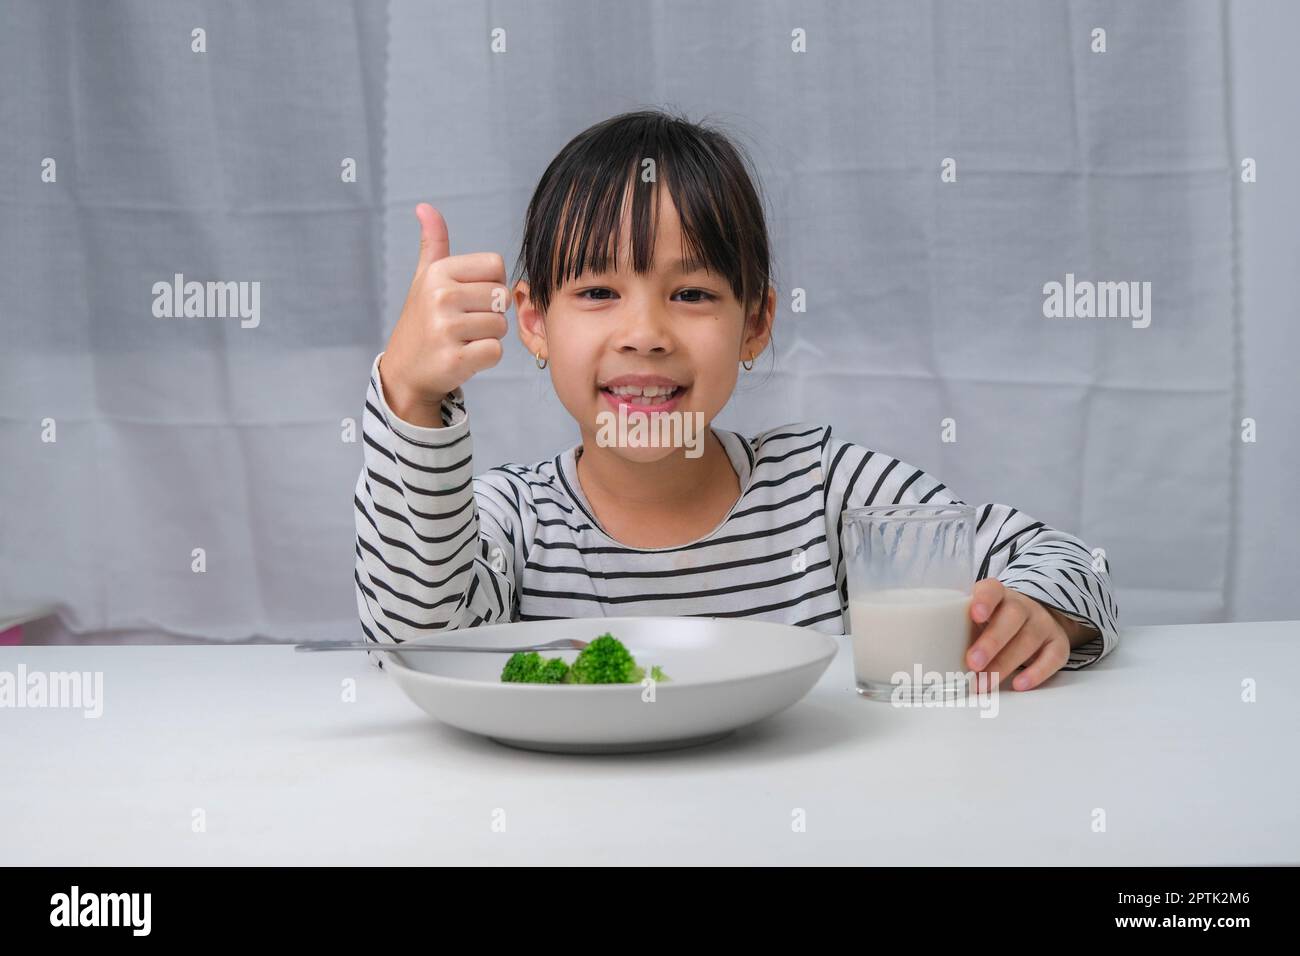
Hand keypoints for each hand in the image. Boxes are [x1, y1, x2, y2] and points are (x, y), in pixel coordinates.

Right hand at [379, 203, 509, 425]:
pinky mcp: (454, 359)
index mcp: (439, 272)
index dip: (490, 285)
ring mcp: (446, 329)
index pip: (496, 266)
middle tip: (464, 324)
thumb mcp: (425, 278)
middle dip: (490, 313)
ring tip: (462, 340)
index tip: (468, 298)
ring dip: (488, 337)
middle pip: (502, 297)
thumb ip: (433, 243)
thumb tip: (425, 207)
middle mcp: (440, 296)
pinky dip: (486, 358)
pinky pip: (495, 352)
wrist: (405, 371)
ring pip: (501, 326)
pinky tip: (464, 357)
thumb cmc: (423, 321)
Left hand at [964, 578, 1090, 690]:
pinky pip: (1053, 657)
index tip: (974, 614)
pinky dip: (1037, 672)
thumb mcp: (977, 619)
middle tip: (972, 663)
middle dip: (991, 642)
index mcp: (998, 595)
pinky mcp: (1058, 643)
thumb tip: (926, 653)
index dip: (984, 600)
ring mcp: (1043, 623)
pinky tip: (1019, 685)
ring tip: (985, 683)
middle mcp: (1023, 606)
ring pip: (1029, 639)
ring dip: (1006, 664)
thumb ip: (958, 627)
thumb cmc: (992, 623)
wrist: (1032, 621)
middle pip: (1011, 618)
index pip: (992, 589)